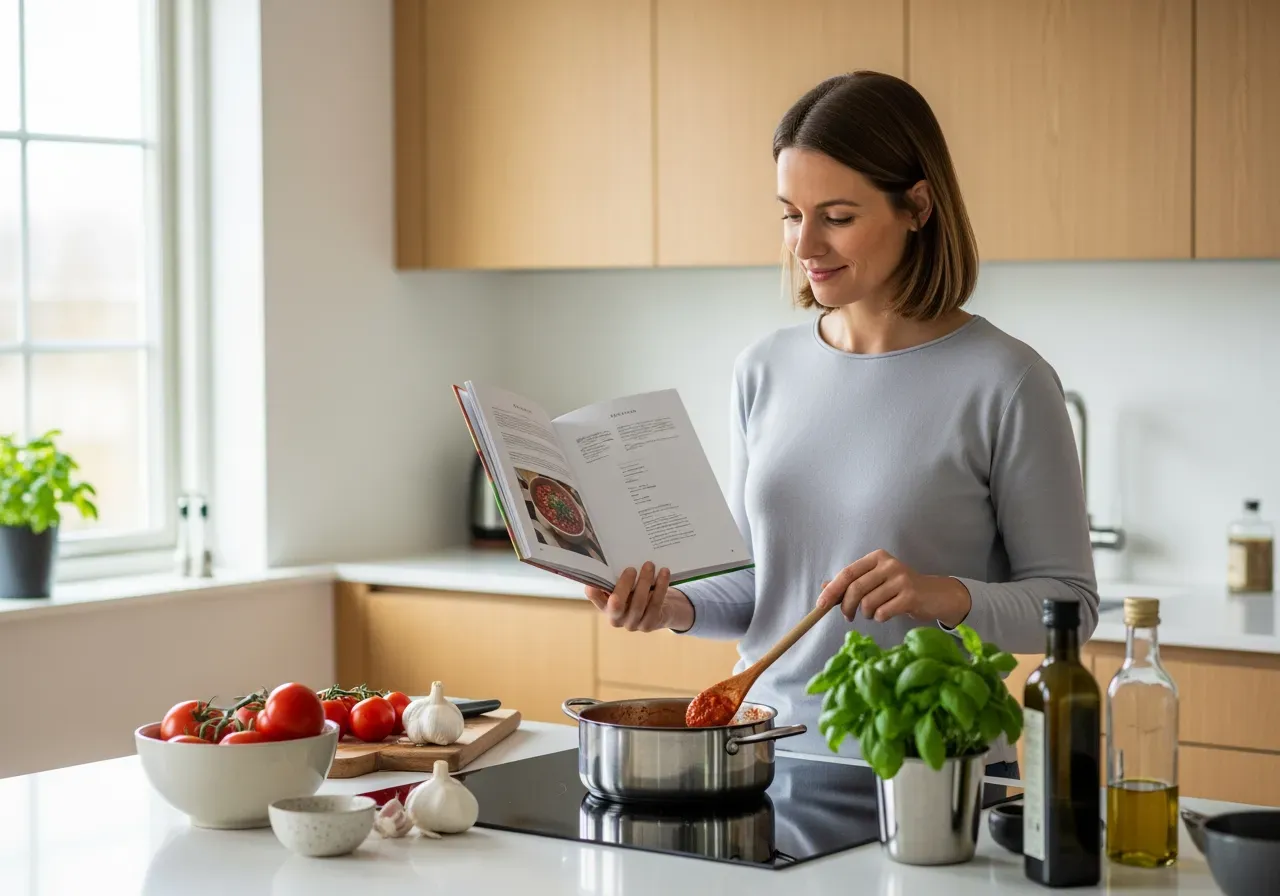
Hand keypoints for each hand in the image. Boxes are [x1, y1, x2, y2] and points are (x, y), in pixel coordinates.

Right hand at [585, 562, 693, 632]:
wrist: (660, 612)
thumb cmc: (637, 594)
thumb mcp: (626, 587)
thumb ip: (619, 577)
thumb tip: (618, 554)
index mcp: (605, 607)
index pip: (596, 599)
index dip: (593, 593)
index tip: (593, 582)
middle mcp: (616, 619)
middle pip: (617, 605)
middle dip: (624, 586)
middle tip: (631, 569)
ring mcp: (633, 624)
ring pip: (639, 604)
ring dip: (645, 581)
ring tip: (649, 565)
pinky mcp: (650, 624)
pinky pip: (655, 604)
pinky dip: (661, 587)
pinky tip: (664, 573)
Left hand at [815, 549, 971, 627]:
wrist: (934, 595)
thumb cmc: (900, 589)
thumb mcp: (875, 581)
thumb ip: (851, 583)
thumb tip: (824, 587)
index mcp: (877, 558)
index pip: (848, 573)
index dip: (832, 590)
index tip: (820, 605)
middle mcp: (889, 565)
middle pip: (855, 588)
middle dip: (846, 606)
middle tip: (847, 617)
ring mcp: (901, 579)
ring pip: (868, 603)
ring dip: (866, 613)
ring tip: (874, 613)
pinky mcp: (910, 596)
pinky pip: (883, 612)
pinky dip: (879, 618)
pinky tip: (886, 614)